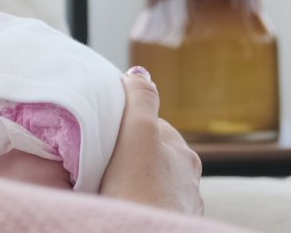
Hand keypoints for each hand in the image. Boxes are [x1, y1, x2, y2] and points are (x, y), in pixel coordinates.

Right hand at [99, 68, 203, 214]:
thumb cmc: (137, 190)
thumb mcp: (139, 134)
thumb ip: (140, 99)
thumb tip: (140, 72)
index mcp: (180, 147)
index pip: (148, 123)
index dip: (123, 125)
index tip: (103, 134)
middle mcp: (188, 173)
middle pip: (152, 151)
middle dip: (131, 153)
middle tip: (103, 161)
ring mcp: (184, 201)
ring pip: (153, 179)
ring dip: (136, 179)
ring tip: (111, 187)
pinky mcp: (175, 221)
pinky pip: (155, 204)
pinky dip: (142, 201)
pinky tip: (125, 204)